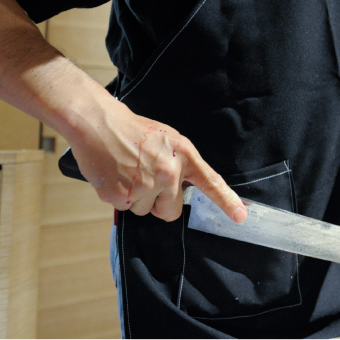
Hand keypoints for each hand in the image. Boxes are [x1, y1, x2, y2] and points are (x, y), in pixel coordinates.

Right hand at [70, 100, 245, 223]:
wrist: (99, 123)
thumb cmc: (134, 131)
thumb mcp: (169, 139)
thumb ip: (180, 163)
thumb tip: (184, 187)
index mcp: (183, 155)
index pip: (210, 182)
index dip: (227, 201)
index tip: (240, 216)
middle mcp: (168, 172)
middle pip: (171, 211)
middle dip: (159, 202)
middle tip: (145, 178)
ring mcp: (144, 185)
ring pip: (145, 210)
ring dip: (136, 198)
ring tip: (127, 171)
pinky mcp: (119, 195)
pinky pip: (124, 208)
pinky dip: (118, 197)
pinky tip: (114, 175)